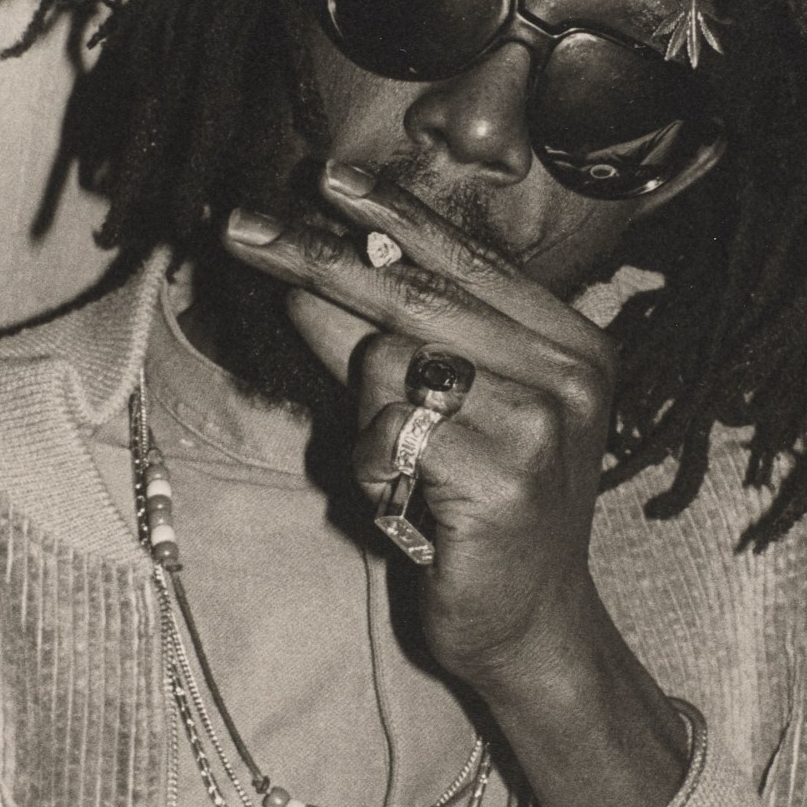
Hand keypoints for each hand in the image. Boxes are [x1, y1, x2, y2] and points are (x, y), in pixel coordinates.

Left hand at [223, 160, 688, 806]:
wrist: (531, 629)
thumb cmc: (480, 514)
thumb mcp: (445, 414)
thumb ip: (396, 342)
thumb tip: (312, 277)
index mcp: (566, 342)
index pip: (463, 259)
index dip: (391, 216)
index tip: (327, 177)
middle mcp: (566, 371)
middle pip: (415, 294)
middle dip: (318, 259)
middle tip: (240, 228)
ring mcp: (539, 423)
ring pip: (388, 361)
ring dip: (365, 419)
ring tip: (404, 474)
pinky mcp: (503, 477)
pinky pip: (385, 430)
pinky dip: (372, 466)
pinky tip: (407, 507)